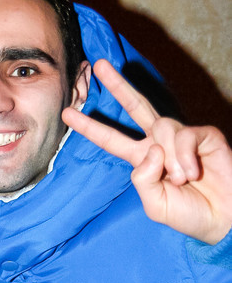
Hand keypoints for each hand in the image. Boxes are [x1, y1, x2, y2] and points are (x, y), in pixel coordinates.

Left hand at [62, 59, 231, 244]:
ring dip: (170, 160)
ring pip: (161, 128)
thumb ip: (142, 179)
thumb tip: (150, 148)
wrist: (224, 218)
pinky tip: (193, 172)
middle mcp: (159, 143)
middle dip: (117, 85)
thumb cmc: (190, 214)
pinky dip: (185, 157)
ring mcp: (181, 137)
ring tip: (183, 179)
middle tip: (97, 64)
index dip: (90, 127)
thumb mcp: (155, 204)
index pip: (111, 139)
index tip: (68, 112)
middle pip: (135, 106)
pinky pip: (184, 136)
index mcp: (142, 160)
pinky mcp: (203, 134)